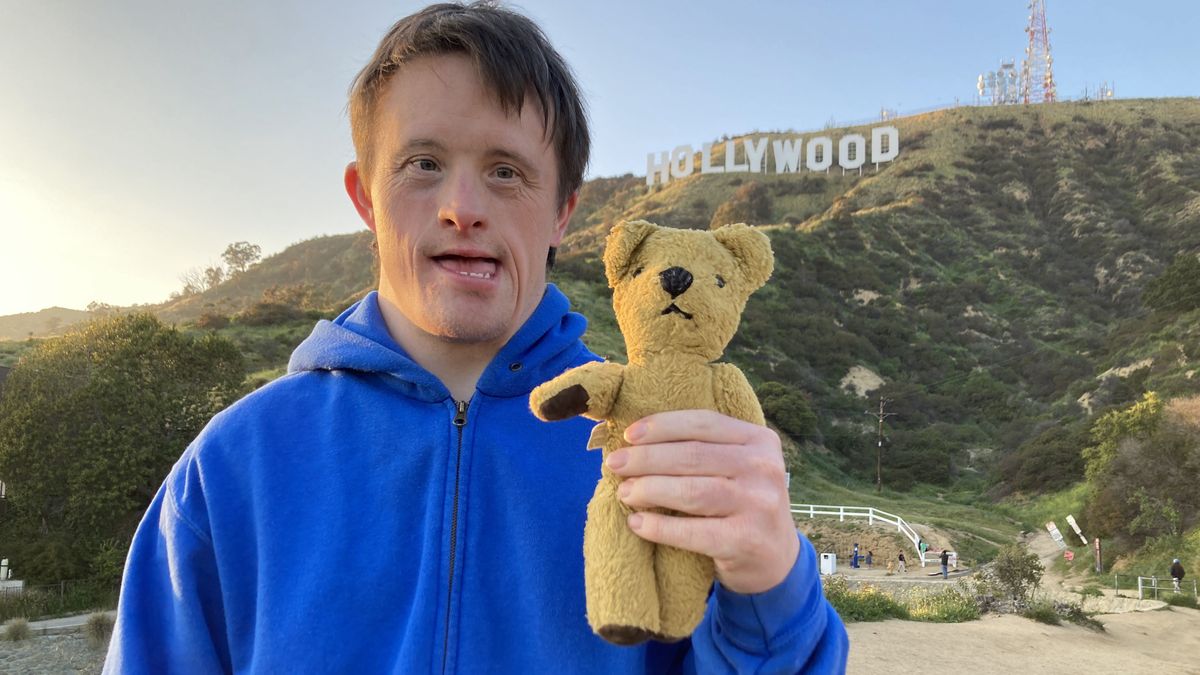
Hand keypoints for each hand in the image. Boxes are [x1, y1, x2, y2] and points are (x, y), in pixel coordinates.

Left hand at [605, 410, 798, 594]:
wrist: (776, 559)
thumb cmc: (741, 504)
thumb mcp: (738, 467)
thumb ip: (706, 449)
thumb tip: (637, 438)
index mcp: (759, 440)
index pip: (703, 423)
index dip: (662, 426)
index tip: (629, 434)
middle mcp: (763, 468)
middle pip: (693, 455)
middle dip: (646, 458)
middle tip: (614, 464)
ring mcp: (758, 505)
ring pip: (692, 491)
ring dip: (650, 490)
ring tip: (625, 492)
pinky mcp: (746, 540)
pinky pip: (694, 532)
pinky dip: (660, 527)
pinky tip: (637, 524)